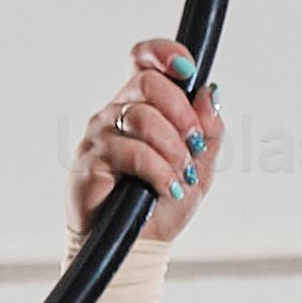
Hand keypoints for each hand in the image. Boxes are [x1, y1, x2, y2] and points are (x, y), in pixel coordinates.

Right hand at [71, 38, 216, 247]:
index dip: (165, 55)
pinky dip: (160, 171)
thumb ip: (208, 130)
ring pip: (143, 118)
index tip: (187, 71)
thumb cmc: (161, 205)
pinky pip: (133, 152)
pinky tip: (167, 188)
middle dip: (182, 114)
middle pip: (148, 84)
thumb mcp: (199, 167)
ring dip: (173, 150)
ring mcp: (101, 135)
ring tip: (181, 178)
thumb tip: (210, 91)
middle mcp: (117, 113)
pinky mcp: (91, 161)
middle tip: (194, 145)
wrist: (137, 247)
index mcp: (142, 106)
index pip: (145, 61)